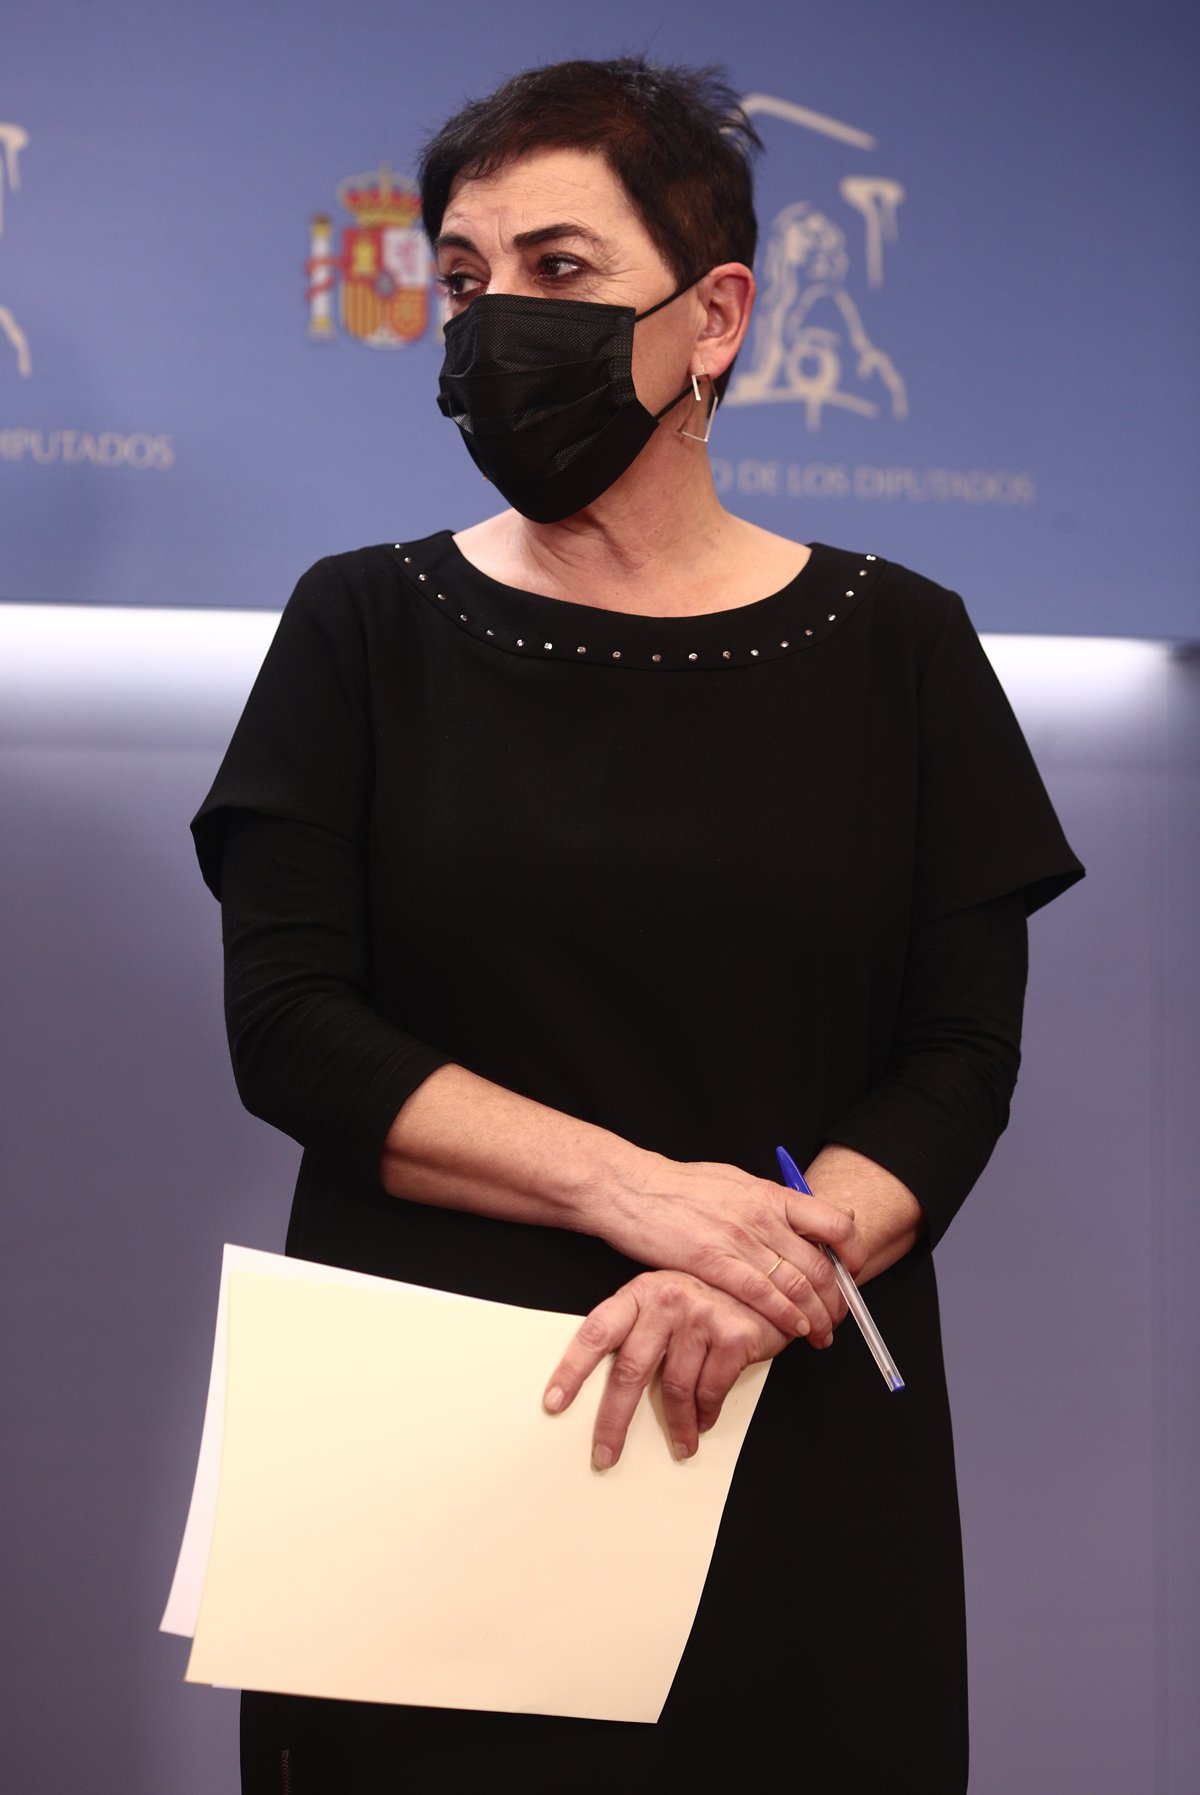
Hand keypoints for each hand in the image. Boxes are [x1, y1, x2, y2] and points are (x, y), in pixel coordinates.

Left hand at [543, 1270, 796, 1467]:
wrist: (769, 1289)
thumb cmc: (707, 1304)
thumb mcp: (665, 1308)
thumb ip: (639, 1335)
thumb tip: (609, 1394)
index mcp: (639, 1293)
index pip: (596, 1332)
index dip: (572, 1369)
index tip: (555, 1402)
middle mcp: (666, 1299)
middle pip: (630, 1370)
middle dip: (614, 1420)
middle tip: (605, 1454)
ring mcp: (700, 1314)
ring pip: (675, 1388)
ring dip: (677, 1426)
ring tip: (680, 1444)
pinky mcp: (732, 1333)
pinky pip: (710, 1391)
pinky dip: (706, 1414)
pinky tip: (704, 1422)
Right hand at [592, 1155, 863, 1342]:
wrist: (632, 1188)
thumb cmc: (679, 1187)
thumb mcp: (735, 1183)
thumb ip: (768, 1204)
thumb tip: (799, 1218)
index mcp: (770, 1194)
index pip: (834, 1223)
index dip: (853, 1254)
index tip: (853, 1274)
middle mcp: (762, 1216)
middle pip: (820, 1264)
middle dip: (837, 1300)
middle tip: (839, 1318)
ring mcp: (739, 1239)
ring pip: (797, 1286)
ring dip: (816, 1317)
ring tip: (822, 1334)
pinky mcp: (712, 1262)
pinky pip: (762, 1296)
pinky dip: (785, 1317)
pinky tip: (794, 1330)